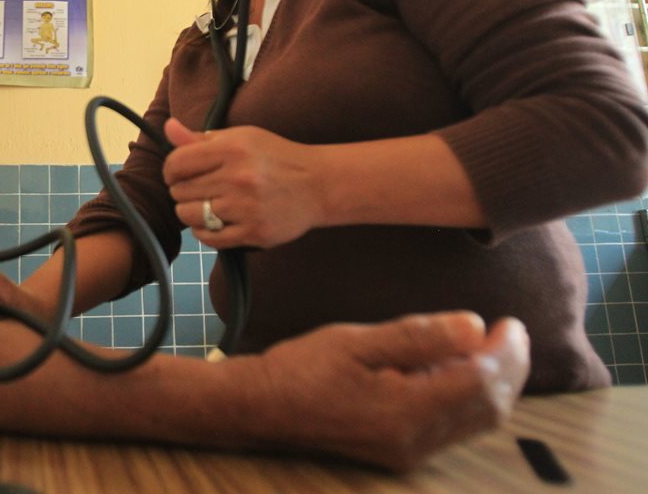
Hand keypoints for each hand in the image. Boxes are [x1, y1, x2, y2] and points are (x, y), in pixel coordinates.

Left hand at [162, 118, 325, 248]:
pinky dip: (204, 232)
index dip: (170, 170)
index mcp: (232, 149)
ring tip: (205, 205)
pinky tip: (214, 222)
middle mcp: (238, 178)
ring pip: (189, 215)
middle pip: (180, 191)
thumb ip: (201, 138)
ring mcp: (246, 207)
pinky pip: (209, 238)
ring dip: (190, 212)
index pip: (177, 163)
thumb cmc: (276, 157)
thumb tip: (169, 128)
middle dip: (182, 190)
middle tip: (199, 189)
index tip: (178, 173)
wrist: (318, 185)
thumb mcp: (241, 138)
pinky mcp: (254, 232)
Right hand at [247, 311, 528, 470]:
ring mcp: (409, 451)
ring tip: (492, 348)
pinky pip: (454, 427)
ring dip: (494, 384)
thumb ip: (418, 336)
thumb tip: (475, 326)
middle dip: (509, 369)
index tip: (510, 322)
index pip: (481, 382)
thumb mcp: (357, 341)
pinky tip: (458, 370)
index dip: (506, 353)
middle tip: (510, 333)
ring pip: (476, 421)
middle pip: (489, 408)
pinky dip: (470, 397)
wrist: (262, 408)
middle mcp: (415, 440)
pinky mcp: (400, 451)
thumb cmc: (303, 368)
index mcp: (407, 411)